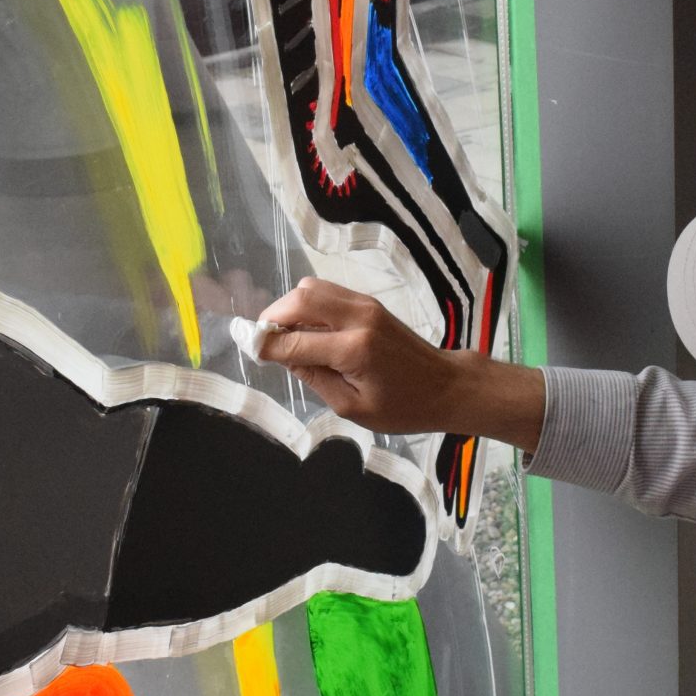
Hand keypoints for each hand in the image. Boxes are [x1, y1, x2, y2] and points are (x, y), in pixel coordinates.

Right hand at [254, 277, 543, 449]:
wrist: (446, 385)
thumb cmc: (402, 407)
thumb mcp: (351, 407)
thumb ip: (314, 378)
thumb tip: (281, 355)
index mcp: (354, 350)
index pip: (294, 340)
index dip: (266, 344)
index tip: (248, 349)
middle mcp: (358, 318)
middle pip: (300, 298)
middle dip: (273, 316)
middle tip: (264, 341)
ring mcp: (365, 305)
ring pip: (311, 288)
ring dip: (289, 308)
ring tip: (285, 336)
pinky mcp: (369, 302)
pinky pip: (327, 291)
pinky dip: (308, 304)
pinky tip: (307, 329)